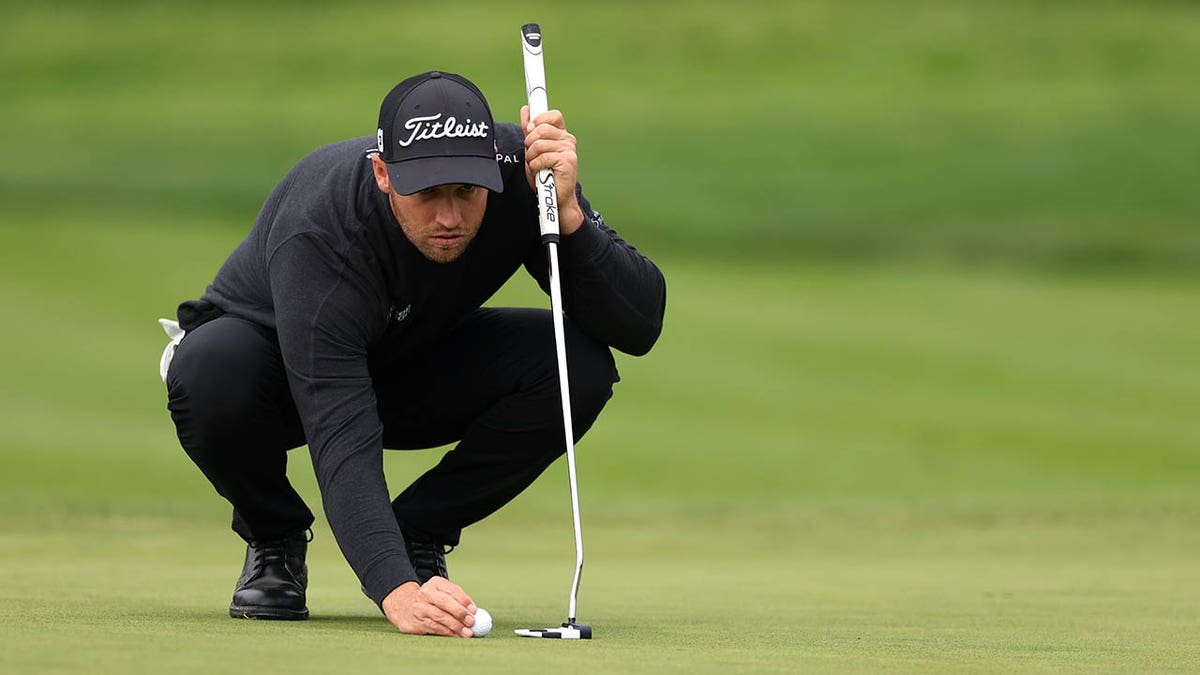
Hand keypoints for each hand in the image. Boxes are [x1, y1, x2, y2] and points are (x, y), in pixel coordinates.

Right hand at [381, 577, 477, 637]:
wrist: (403, 606)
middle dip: (460, 613)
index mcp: (435, 583)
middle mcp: (425, 593)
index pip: (452, 589)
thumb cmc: (431, 600)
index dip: (464, 600)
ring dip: (456, 626)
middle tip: (472, 622)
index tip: (474, 610)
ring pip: (440, 617)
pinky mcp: (416, 622)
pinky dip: (447, 633)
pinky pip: (434, 628)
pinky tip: (456, 635)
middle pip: (444, 602)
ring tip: (467, 633)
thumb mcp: (442, 592)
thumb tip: (475, 612)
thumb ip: (457, 599)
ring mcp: (419, 608)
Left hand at [521, 105, 584, 234]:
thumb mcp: (534, 150)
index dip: (539, 120)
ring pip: (539, 144)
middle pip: (541, 129)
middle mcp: (568, 140)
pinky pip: (542, 157)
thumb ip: (530, 130)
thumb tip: (526, 110)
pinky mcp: (567, 161)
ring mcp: (569, 150)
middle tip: (532, 156)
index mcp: (562, 135)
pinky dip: (535, 166)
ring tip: (536, 166)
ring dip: (531, 158)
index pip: (553, 115)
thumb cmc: (546, 175)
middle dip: (529, 143)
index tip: (532, 130)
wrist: (555, 197)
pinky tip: (540, 172)